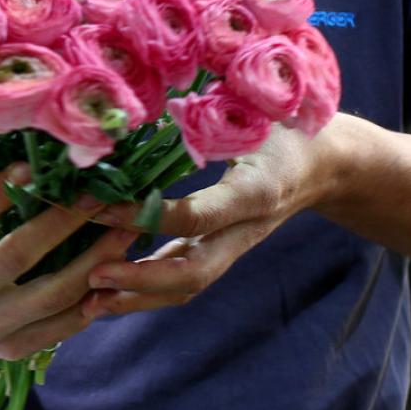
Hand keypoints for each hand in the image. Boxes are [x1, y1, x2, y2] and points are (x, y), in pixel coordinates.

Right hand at [0, 163, 140, 370]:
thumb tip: (26, 154)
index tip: (32, 166)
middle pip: (20, 253)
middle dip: (65, 219)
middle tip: (99, 193)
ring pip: (54, 293)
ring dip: (97, 259)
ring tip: (126, 230)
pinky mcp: (13, 350)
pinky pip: (63, 325)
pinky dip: (93, 299)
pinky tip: (115, 272)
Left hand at [82, 121, 344, 317]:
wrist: (322, 162)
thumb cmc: (277, 125)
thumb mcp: (248, 112)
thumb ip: (202, 117)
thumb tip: (130, 108)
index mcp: (255, 192)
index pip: (196, 217)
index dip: (144, 217)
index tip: (97, 208)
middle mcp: (245, 228)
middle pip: (194, 272)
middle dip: (140, 279)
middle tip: (92, 275)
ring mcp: (234, 246)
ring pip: (188, 286)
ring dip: (138, 298)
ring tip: (88, 301)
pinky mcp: (221, 250)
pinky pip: (184, 279)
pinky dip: (145, 290)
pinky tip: (106, 290)